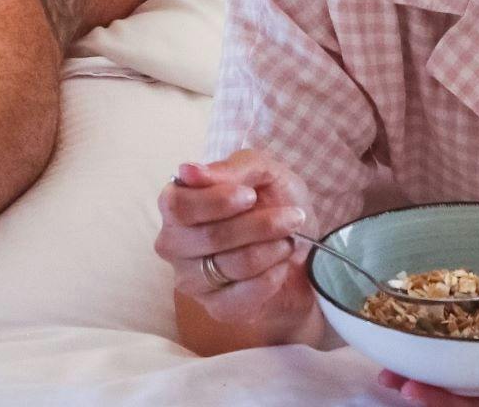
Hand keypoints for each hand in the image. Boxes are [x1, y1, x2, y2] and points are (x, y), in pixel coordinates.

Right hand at [155, 151, 317, 342]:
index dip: (218, 201)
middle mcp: (174, 245)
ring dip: (272, 248)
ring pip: (231, 265)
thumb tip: (188, 171)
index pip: (179, 207)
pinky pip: (243, 296)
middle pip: (209, 237)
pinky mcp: (216, 308)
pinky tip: (280, 265)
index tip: (251, 195)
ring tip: (288, 240)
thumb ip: (230, 169)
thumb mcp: (263, 173)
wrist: (304, 247)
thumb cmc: (275, 201)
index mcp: (176, 204)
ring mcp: (192, 280)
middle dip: (259, 225)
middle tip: (291, 217)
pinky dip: (273, 276)